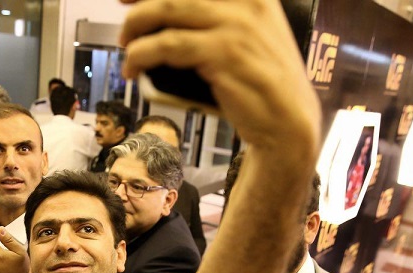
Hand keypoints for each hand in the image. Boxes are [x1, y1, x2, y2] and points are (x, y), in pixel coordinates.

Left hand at [119, 0, 319, 154]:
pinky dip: (142, 54)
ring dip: (135, 27)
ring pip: (166, 10)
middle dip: (139, 5)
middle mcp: (247, 1)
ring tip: (127, 47)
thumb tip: (163, 14)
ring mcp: (236, 25)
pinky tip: (133, 66)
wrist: (288, 121)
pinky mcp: (224, 52)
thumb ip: (213, 21)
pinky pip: (169, 44)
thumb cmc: (259, 81)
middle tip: (124, 23)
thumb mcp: (245, 38)